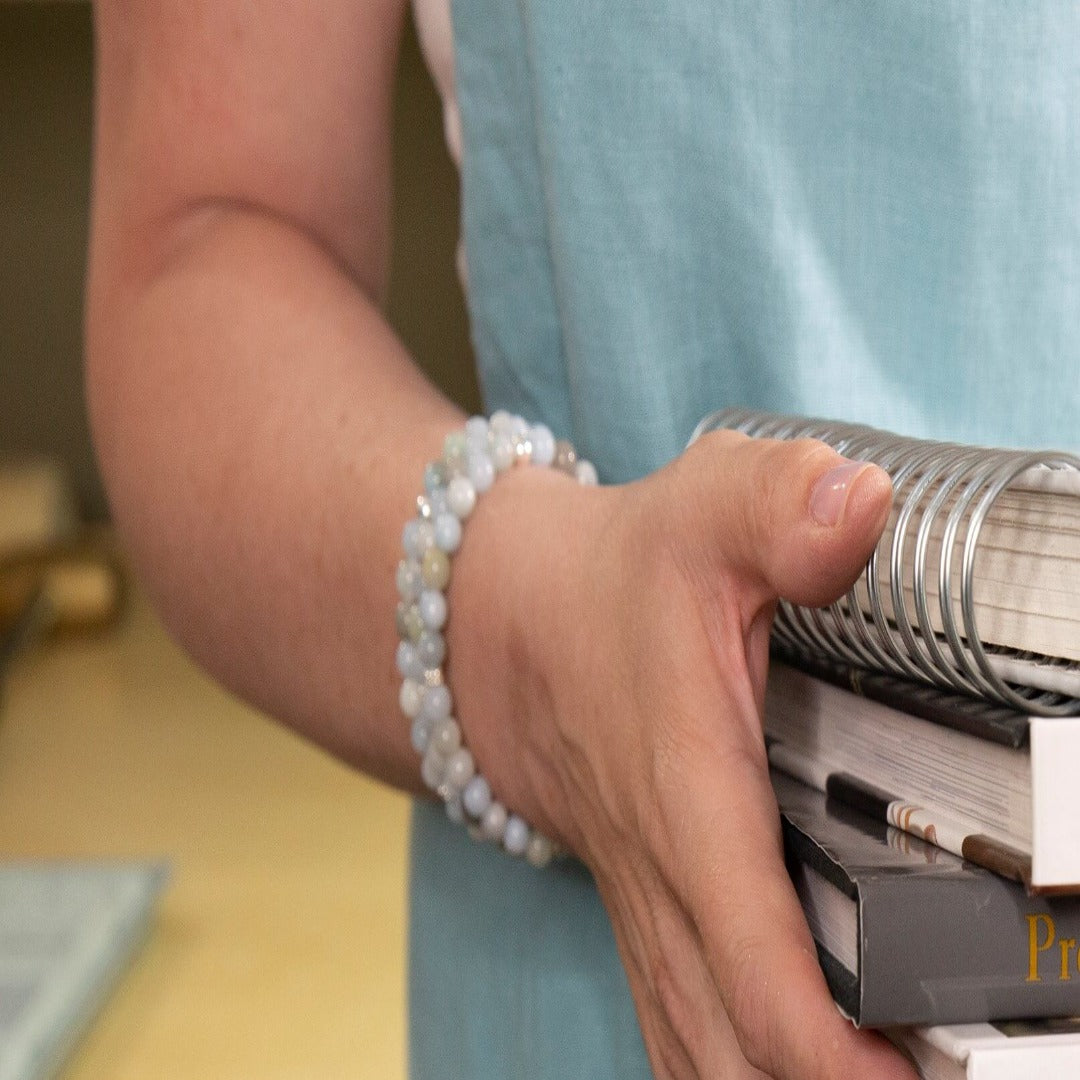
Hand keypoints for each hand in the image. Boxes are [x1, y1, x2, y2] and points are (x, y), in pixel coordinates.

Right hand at [449, 429, 918, 1079]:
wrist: (504, 628)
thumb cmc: (613, 578)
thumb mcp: (700, 510)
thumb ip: (780, 505)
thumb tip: (862, 504)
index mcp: (688, 799)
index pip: (759, 970)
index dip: (839, 1062)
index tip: (922, 1077)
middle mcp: (664, 881)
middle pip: (738, 1059)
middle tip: (944, 1078)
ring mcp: (650, 910)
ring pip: (704, 1063)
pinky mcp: (649, 915)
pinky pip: (689, 1035)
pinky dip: (743, 1075)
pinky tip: (788, 1077)